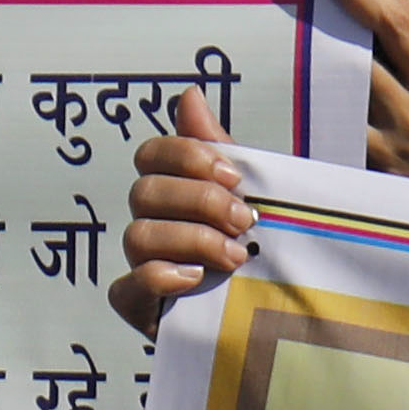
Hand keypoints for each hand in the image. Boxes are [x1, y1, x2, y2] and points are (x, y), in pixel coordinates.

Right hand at [110, 85, 254, 334]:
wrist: (282, 316)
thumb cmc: (265, 247)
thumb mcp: (254, 194)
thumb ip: (219, 149)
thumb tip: (190, 93)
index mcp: (175, 190)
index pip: (151, 154)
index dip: (186, 157)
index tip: (236, 177)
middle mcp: (153, 223)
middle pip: (144, 191)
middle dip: (199, 201)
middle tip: (245, 220)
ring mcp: (144, 264)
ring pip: (138, 235)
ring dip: (191, 240)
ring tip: (236, 257)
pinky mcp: (141, 306)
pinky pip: (126, 286)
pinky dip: (160, 277)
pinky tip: (197, 280)